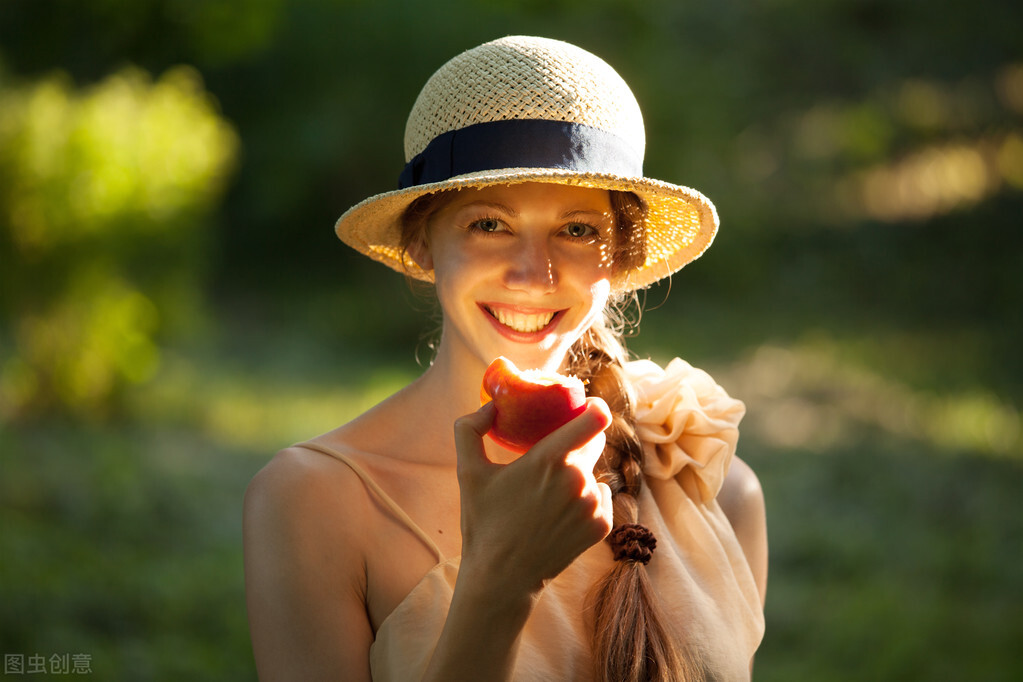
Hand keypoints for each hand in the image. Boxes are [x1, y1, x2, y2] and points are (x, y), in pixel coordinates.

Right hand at [453, 397, 614, 594]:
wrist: (502, 576)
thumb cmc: (483, 521)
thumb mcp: (468, 472)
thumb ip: (469, 430)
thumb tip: (489, 408)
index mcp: (550, 459)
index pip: (595, 417)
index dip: (594, 406)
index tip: (585, 404)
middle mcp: (578, 479)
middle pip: (594, 442)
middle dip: (579, 441)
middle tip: (555, 452)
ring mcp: (592, 504)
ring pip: (594, 472)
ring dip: (578, 474)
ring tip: (549, 494)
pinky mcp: (601, 526)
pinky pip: (601, 498)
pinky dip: (585, 499)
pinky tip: (560, 512)